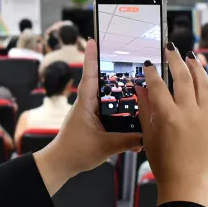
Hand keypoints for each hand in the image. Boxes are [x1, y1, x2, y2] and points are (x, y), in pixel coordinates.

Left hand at [34, 39, 140, 194]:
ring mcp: (91, 112)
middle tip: (128, 55)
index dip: (92, 57)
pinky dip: (122, 111)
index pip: (90, 75)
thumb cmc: (75, 153)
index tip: (93, 40)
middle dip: (114, 69)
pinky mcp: (95, 122)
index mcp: (85, 103)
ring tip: (138, 81)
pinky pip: (111, 111)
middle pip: (103, 81)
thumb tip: (147, 136)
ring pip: (109, 97)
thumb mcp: (104, 146)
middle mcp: (88, 104)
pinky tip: (135, 116)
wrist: (60, 166)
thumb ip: (127, 141)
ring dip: (120, 90)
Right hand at [135, 43, 207, 206]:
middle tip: (170, 49)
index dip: (151, 72)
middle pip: (183, 78)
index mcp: (168, 116)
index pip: (158, 85)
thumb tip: (139, 87)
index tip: (147, 63)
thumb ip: (145, 108)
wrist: (185, 181)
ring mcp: (204, 116)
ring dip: (197, 67)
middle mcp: (188, 112)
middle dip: (176, 60)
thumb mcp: (147, 134)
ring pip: (204, 83)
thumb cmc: (162, 161)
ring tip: (191, 56)